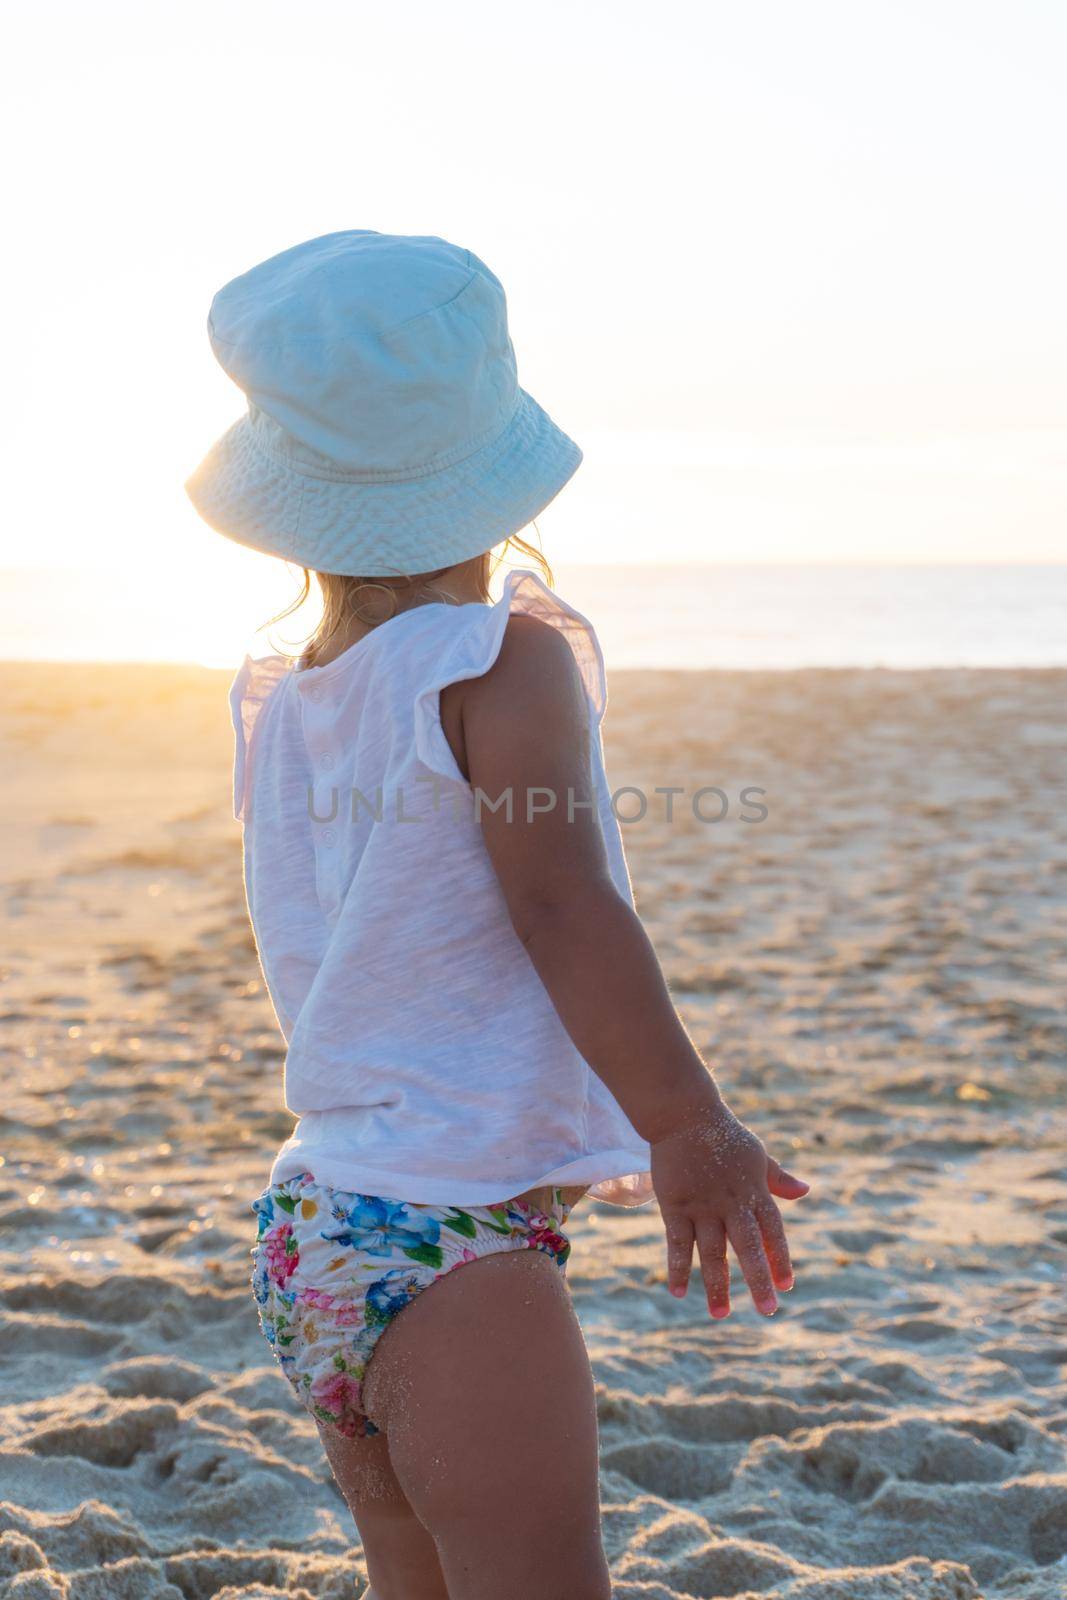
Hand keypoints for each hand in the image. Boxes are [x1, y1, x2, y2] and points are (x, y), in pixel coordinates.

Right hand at [651, 1098, 809, 1317]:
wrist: (684, 1114)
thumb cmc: (723, 1135)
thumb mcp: (757, 1155)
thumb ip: (777, 1179)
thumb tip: (805, 1191)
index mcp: (754, 1191)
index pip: (773, 1232)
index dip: (780, 1258)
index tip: (787, 1285)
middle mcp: (731, 1202)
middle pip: (748, 1247)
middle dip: (758, 1280)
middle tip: (768, 1310)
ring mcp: (702, 1206)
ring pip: (712, 1252)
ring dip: (717, 1285)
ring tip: (720, 1315)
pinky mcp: (675, 1205)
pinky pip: (677, 1243)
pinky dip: (678, 1268)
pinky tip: (679, 1292)